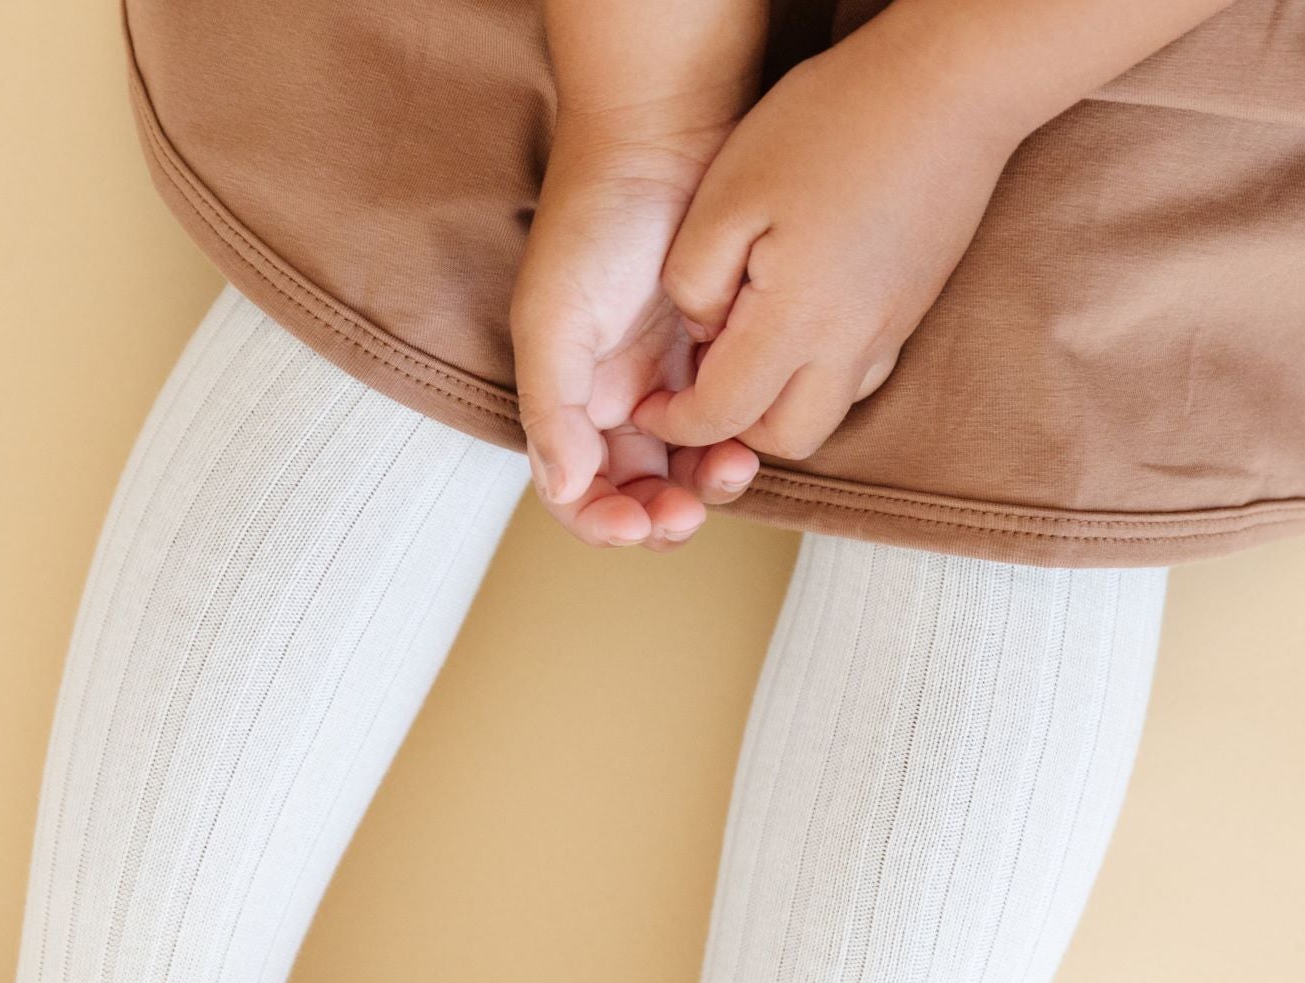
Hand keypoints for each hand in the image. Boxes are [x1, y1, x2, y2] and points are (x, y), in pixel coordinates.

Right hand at [513, 127, 763, 549]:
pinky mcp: (723, 358)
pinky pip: (733, 423)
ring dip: (706, 487)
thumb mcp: (553, 320)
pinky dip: (741, 441)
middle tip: (688, 513)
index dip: (602, 523)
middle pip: (636, 494)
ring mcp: (672, 382)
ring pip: (689, 468)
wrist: (665, 136)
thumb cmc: (595, 221)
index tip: (635, 525)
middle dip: (661, 515)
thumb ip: (552, 410)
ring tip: (731, 471)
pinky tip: (751, 435)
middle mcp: (617, 401)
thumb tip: (564, 488)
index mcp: (568, 402)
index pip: (577, 493)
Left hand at [634, 14, 1023, 462]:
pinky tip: (799, 322)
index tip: (649, 403)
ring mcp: (891, 331)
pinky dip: (819, 372)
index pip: (721, 415)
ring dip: (779, 404)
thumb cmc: (832, 123)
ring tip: (746, 350)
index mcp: (797, 322)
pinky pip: (859, 374)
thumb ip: (694, 280)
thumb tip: (700, 332)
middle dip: (733, 430)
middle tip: (701, 384)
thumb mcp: (727, 193)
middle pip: (784, 440)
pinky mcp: (912, 309)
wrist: (956, 81)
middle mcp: (851, 344)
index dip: (675, 422)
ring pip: (826, 413)